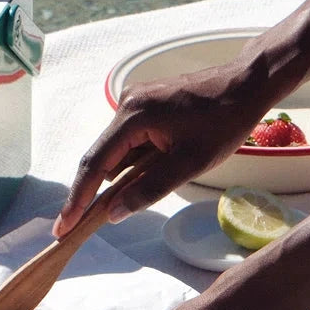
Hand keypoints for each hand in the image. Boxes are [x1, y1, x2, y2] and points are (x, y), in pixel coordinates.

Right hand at [52, 60, 269, 236]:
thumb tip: (113, 214)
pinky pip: (132, 137)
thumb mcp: (189, 164)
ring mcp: (135, 101)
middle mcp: (126, 104)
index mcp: (132, 116)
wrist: (247, 83)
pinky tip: (164, 161)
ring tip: (164, 175)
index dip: (78, 198)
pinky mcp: (146, 103)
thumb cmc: (224, 122)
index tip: (63, 226)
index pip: (96, 164)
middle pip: (102, 156)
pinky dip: (139, 157)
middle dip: (97, 190)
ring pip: (119, 148)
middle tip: (81, 224)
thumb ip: (149, 190)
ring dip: (128, 171)